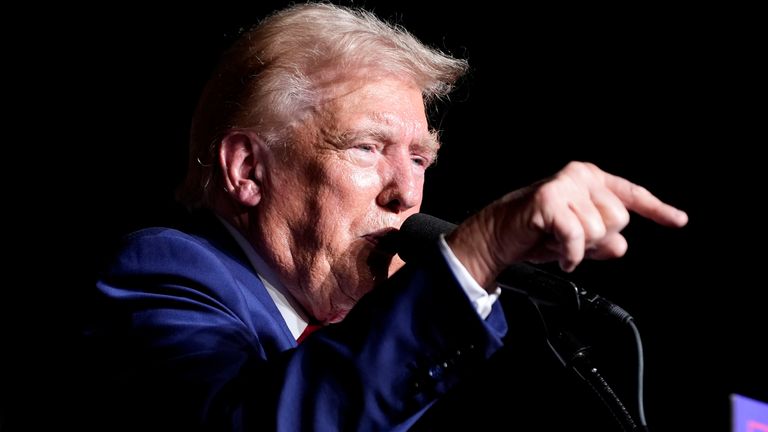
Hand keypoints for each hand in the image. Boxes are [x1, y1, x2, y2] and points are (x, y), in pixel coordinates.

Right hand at [446, 162, 687, 289]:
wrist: (498, 237)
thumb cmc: (536, 234)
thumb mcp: (579, 240)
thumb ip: (604, 241)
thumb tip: (620, 245)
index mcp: (590, 179)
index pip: (632, 195)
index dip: (658, 210)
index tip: (679, 220)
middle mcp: (580, 176)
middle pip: (618, 219)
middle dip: (598, 240)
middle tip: (571, 242)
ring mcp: (564, 185)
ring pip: (599, 230)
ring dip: (579, 247)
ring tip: (558, 243)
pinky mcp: (550, 200)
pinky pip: (577, 236)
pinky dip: (570, 254)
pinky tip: (559, 254)